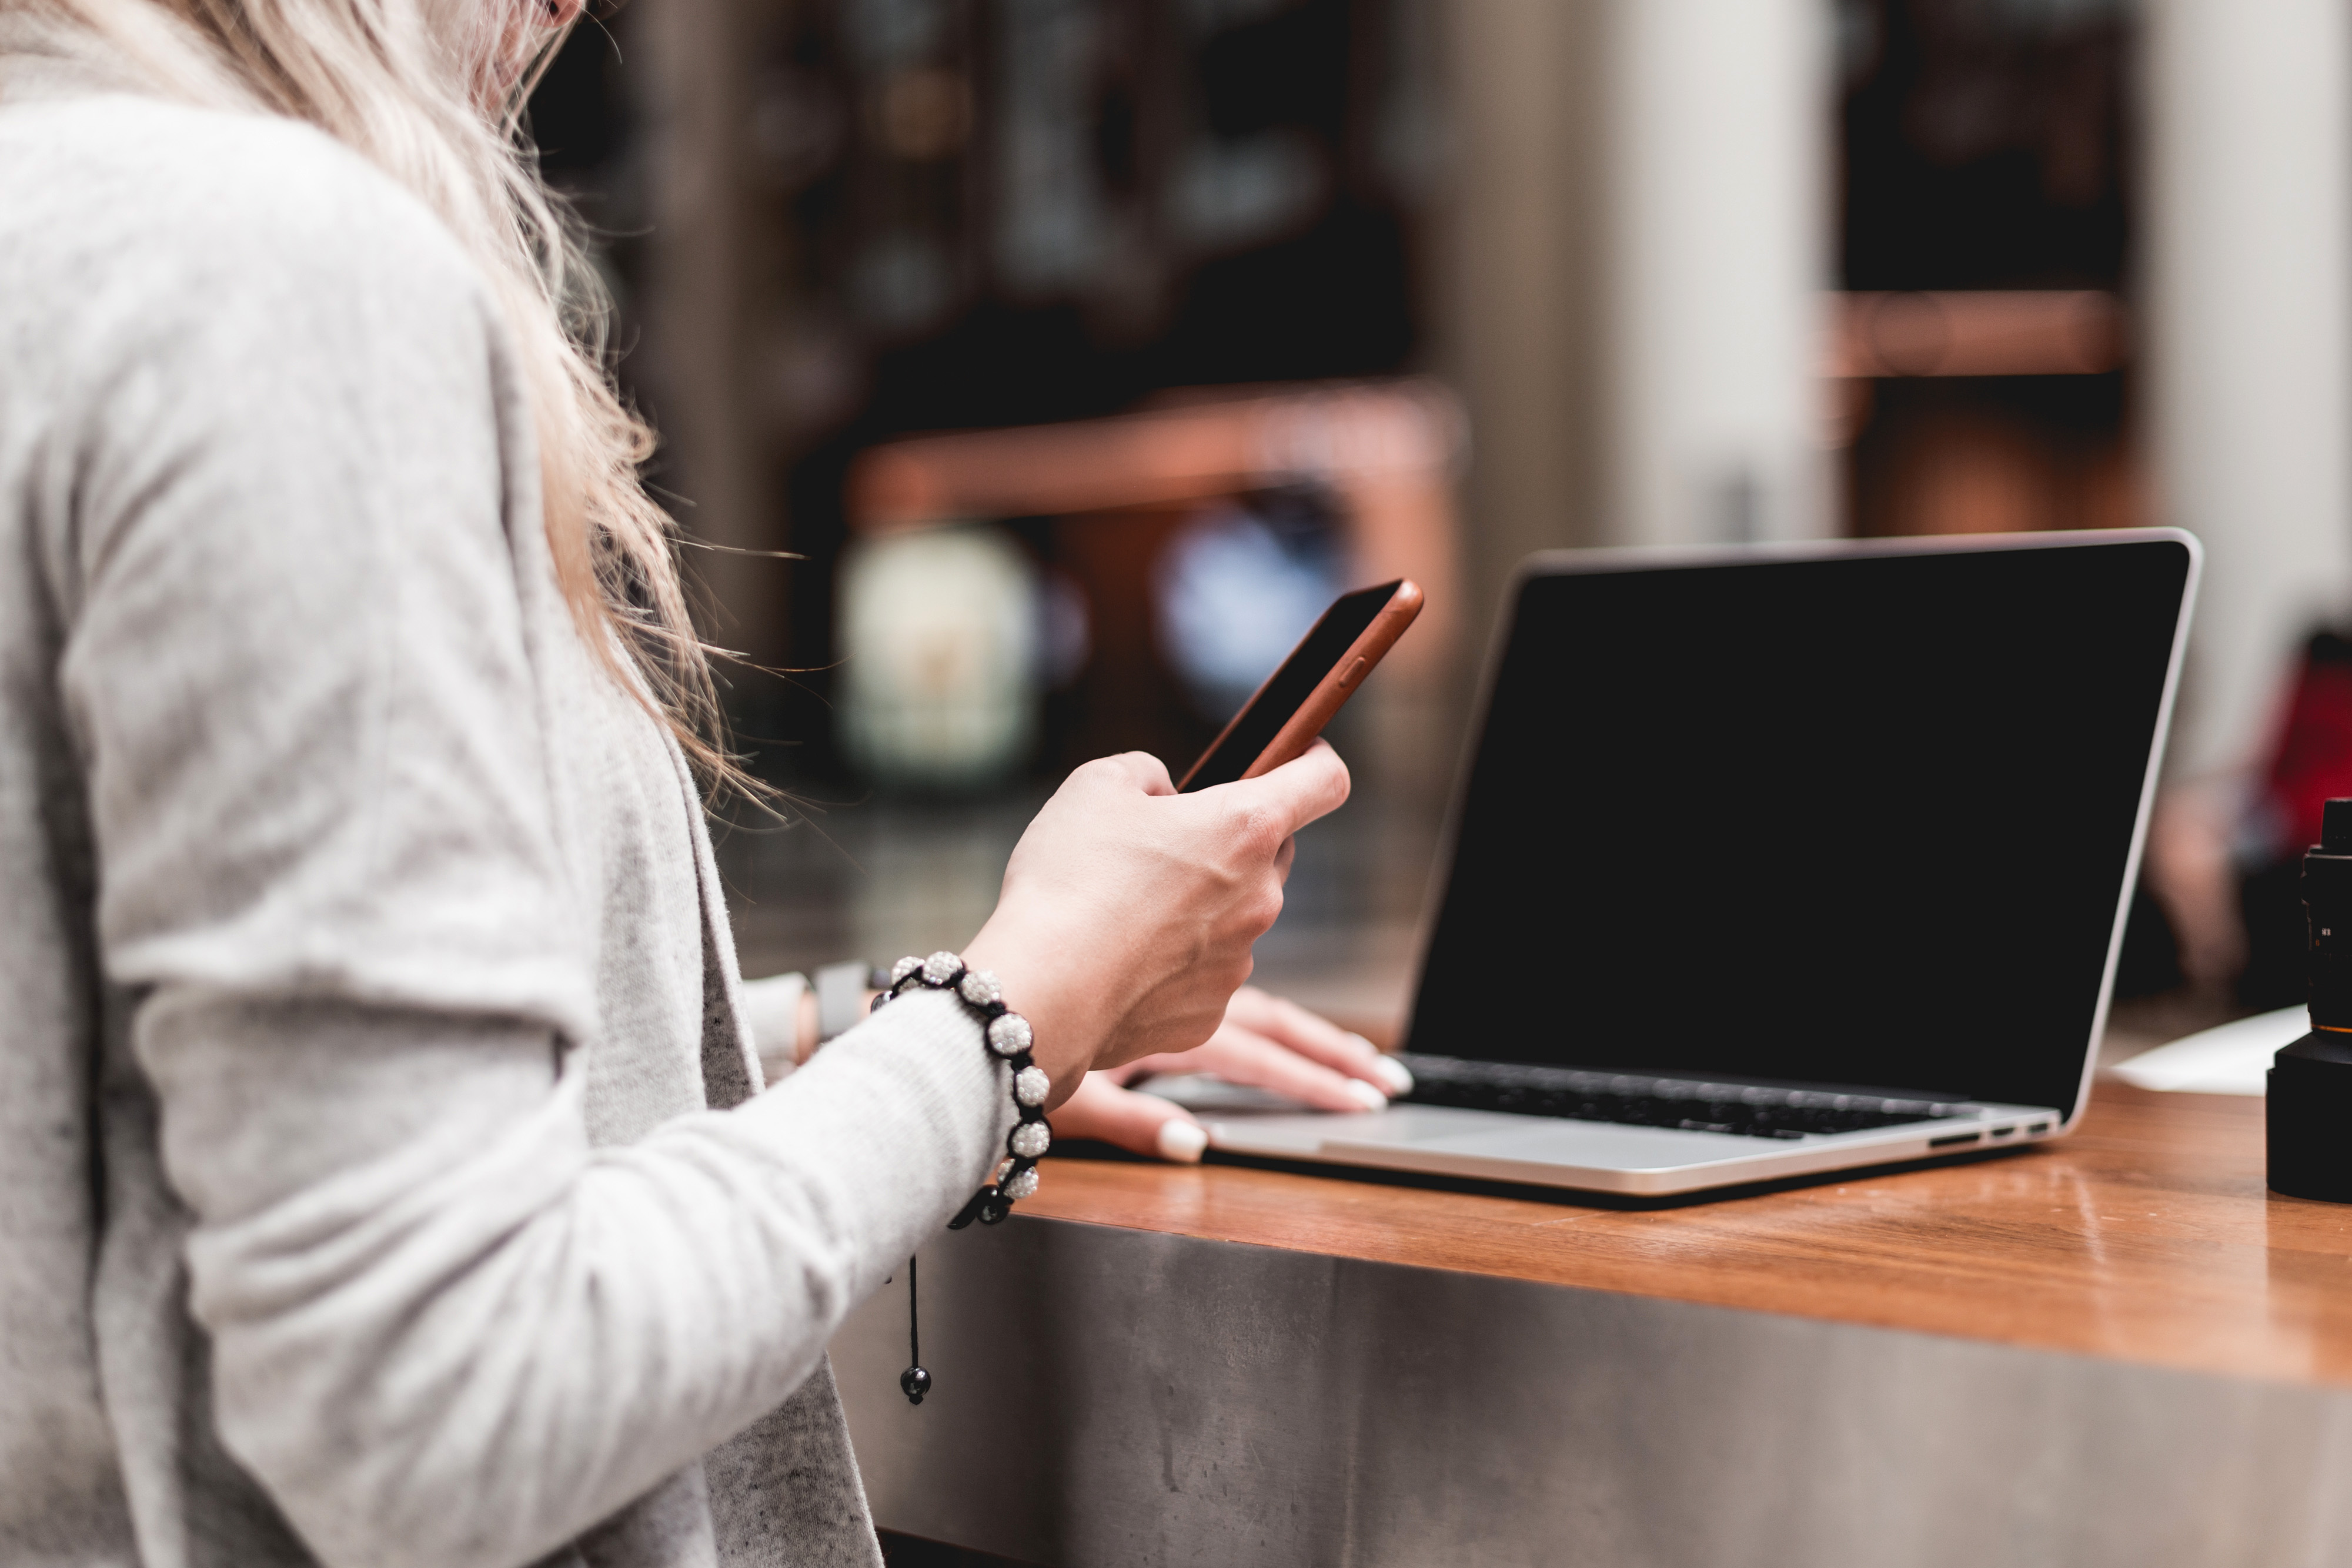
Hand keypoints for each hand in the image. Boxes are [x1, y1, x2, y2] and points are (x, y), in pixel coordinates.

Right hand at [961, 744, 1350, 1108]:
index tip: (1300, 755)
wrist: (1043, 988)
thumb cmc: (1069, 877)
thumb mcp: (1096, 785)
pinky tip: (1121, 959)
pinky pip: (1203, 972)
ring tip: (1126, 909)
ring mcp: (1240, 961)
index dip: (1316, 760)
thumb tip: (1167, 796)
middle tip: (1166, 844)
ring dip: (1201, 905)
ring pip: (1236, 916)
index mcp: (1245, 826)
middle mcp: (1260, 897)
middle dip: (1231, 841)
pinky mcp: (1211, 1012)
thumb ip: (1147, 773)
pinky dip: (1173, 962)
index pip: (1325, 782)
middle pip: (1271, 853)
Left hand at [1047, 987, 1413, 1160]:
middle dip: (1337, 1056)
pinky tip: (1288, 1035)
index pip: (1262, 1051)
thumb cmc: (1019, 1047)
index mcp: (1174, 1026)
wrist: (983, 992)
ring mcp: (1175, 987)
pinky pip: (1226, 990)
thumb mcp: (1074, 1096)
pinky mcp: (1158, 986)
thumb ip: (1136, 1121)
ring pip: (1260, 1004)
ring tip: (1362, 1063)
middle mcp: (1182, 1000)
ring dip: (1311, 1035)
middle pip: (1279, 1025)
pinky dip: (1265, 1018)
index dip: (1317, 1074)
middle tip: (1388, 1084)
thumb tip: (1193, 1145)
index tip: (1370, 1096)